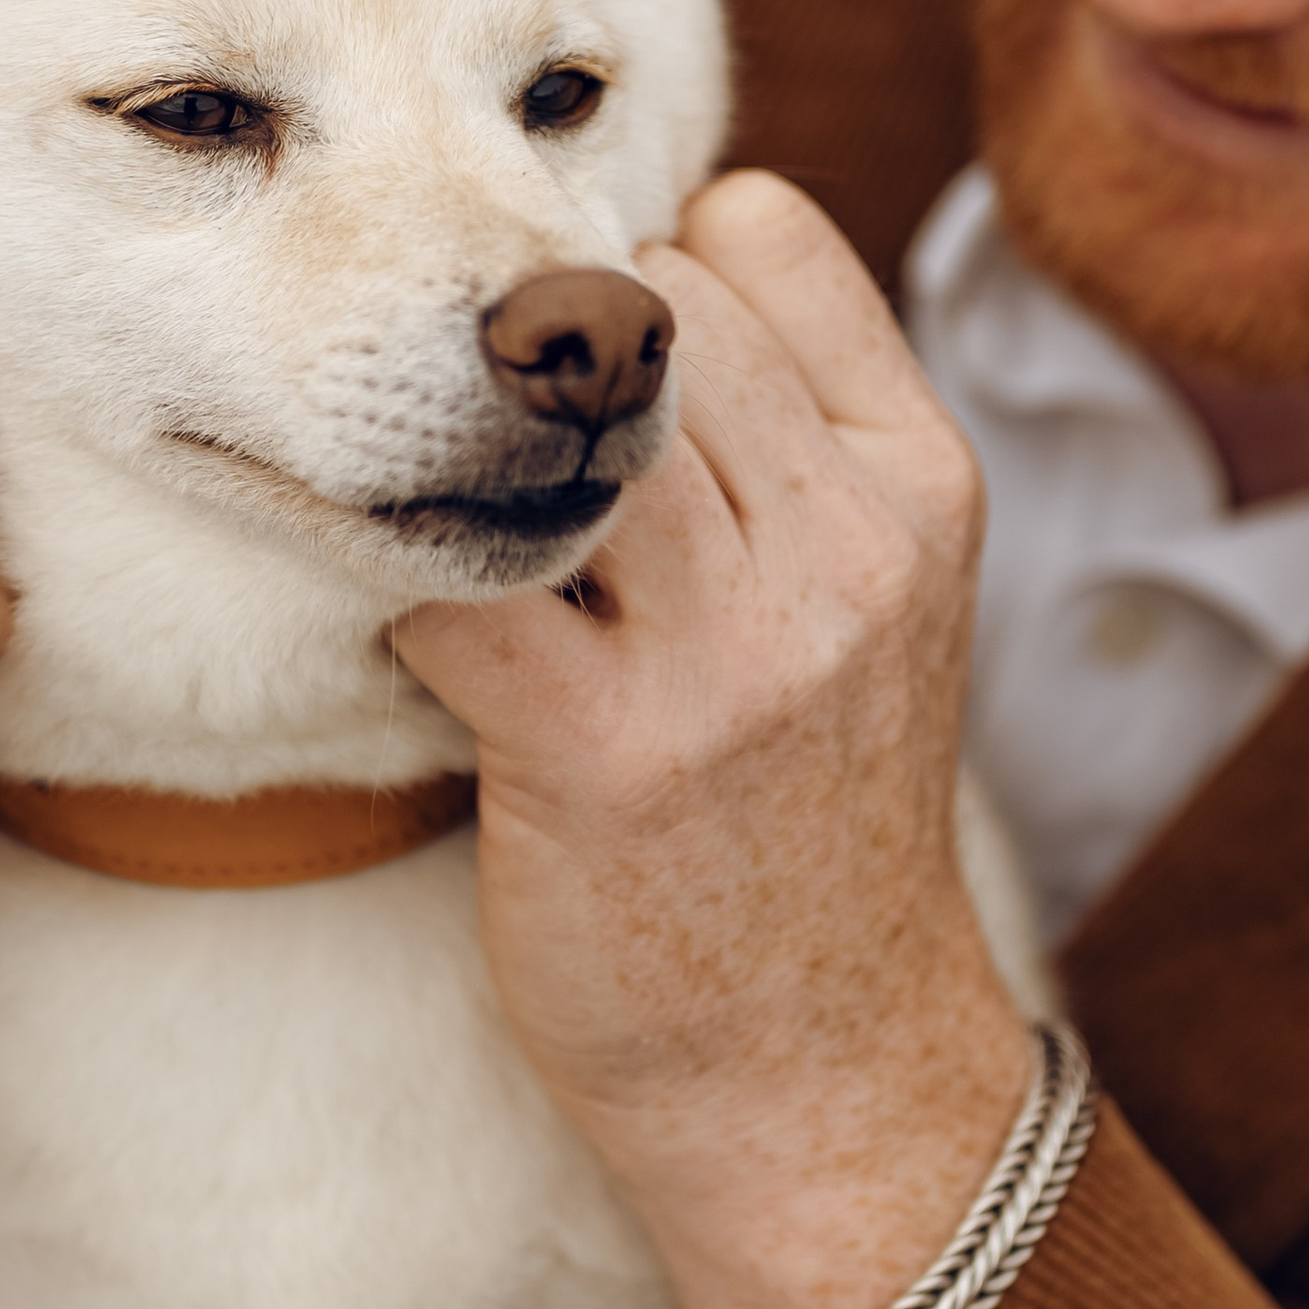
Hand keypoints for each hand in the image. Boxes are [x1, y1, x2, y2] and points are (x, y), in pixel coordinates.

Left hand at [395, 170, 1029, 1308]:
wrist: (828, 1079)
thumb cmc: (816, 830)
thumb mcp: (876, 606)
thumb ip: (793, 448)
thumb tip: (616, 292)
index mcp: (918, 483)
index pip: (756, 229)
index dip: (650, 268)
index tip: (599, 370)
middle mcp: (842, 546)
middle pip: (637, 305)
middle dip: (539, 362)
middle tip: (484, 448)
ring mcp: (730, 651)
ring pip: (541, 422)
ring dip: (454, 456)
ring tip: (428, 518)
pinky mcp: (599, 750)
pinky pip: (443, 577)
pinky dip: (390, 584)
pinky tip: (402, 632)